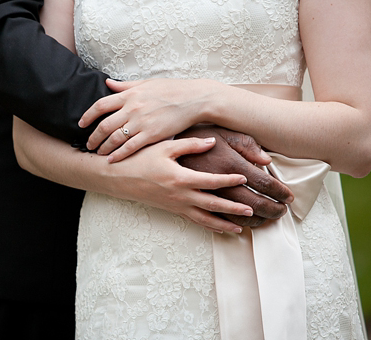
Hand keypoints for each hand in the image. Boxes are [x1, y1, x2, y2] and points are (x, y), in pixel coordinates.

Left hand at [79, 78, 212, 161]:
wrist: (194, 99)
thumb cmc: (172, 89)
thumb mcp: (146, 83)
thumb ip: (125, 85)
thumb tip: (107, 83)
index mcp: (129, 94)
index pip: (100, 105)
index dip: (87, 116)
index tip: (81, 124)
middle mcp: (132, 108)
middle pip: (104, 125)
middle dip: (93, 137)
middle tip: (87, 144)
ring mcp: (141, 122)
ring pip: (114, 138)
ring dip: (103, 147)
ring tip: (98, 153)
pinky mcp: (152, 134)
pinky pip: (130, 147)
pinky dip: (118, 154)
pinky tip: (112, 160)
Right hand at [106, 136, 255, 233]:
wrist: (118, 177)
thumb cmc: (140, 158)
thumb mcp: (165, 146)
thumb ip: (190, 144)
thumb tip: (213, 141)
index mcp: (180, 178)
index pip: (211, 181)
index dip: (228, 180)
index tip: (244, 178)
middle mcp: (180, 195)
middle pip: (212, 205)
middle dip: (233, 209)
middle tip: (252, 210)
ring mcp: (176, 205)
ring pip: (204, 219)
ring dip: (224, 224)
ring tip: (242, 227)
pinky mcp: (171, 210)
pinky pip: (194, 221)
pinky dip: (209, 226)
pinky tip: (220, 229)